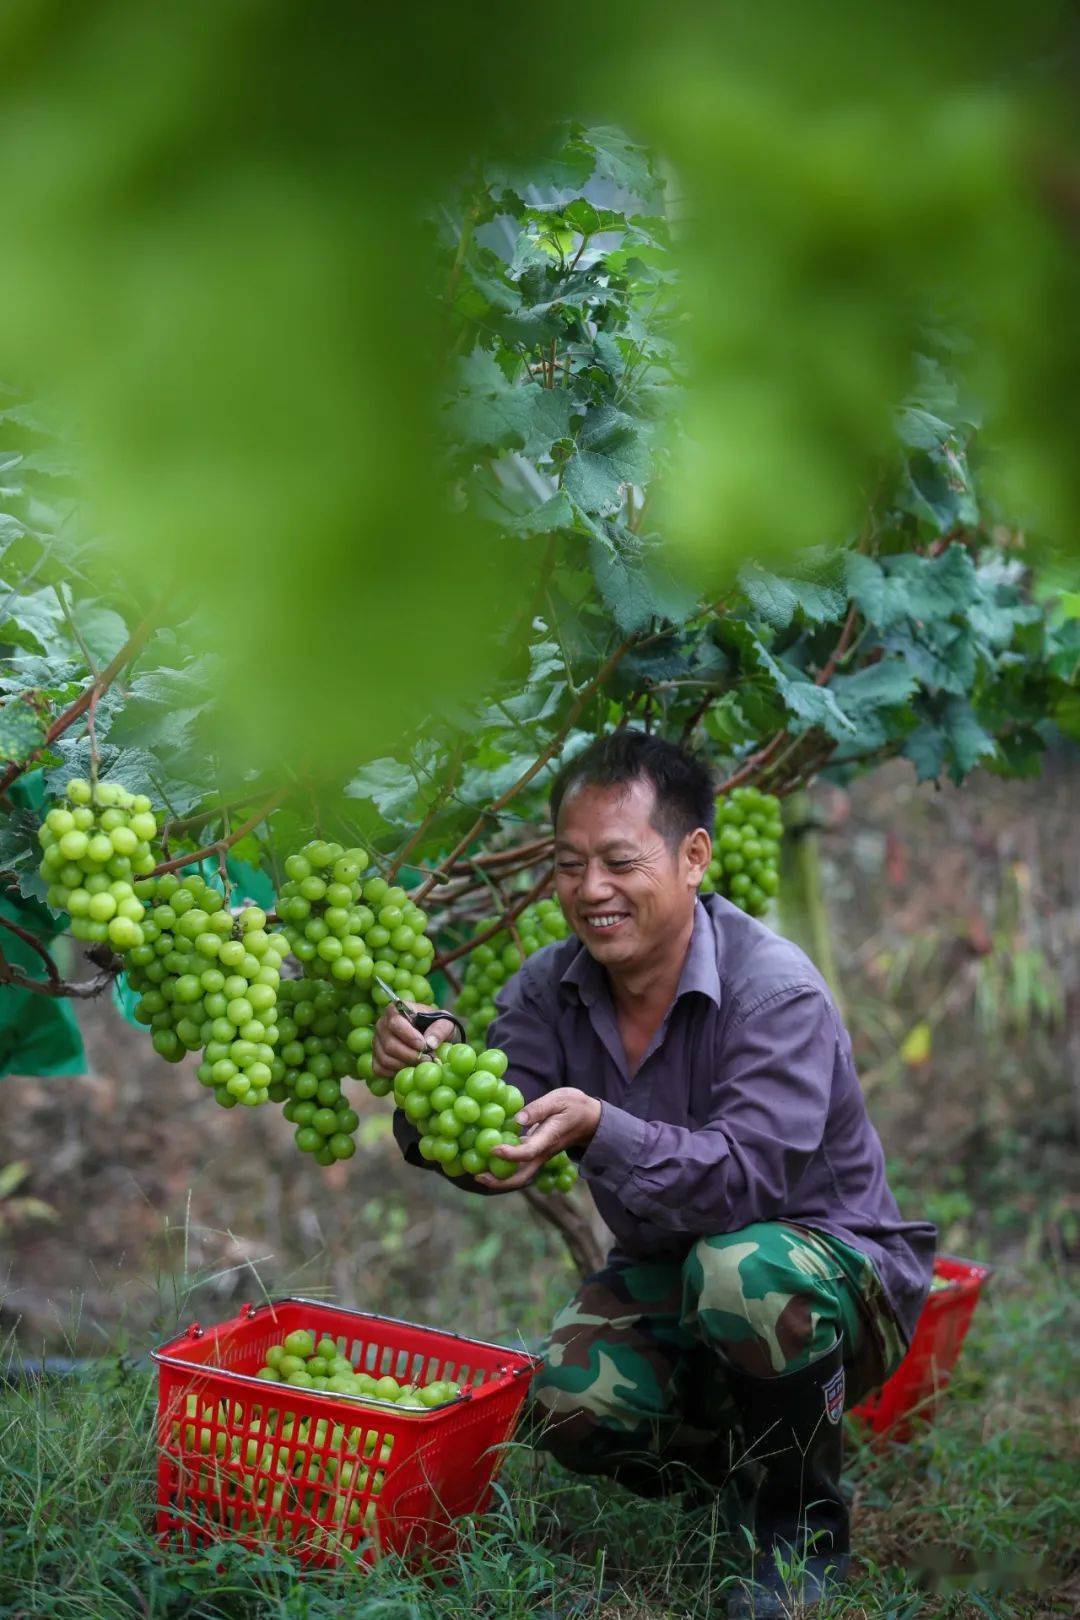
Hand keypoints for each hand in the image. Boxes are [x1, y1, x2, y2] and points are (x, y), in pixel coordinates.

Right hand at [372, 1002, 457, 1078]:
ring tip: (419, 1065)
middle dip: (409, 1055)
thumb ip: (440, 1030)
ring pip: (384, 1058)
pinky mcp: (376, 1056)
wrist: (432, 1035)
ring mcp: (377, 1041)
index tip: (423, 1045)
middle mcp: (382, 1024)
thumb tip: (429, 1043)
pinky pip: (379, 1069)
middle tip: (426, 1060)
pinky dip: (393, 1073)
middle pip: (389, 1044)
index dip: (409, 1036)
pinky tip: (407, 1070)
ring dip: (404, 1065)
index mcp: (397, 1009)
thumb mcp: (446, 1023)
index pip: (395, 1022)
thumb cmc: (437, 1025)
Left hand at [475, 1087, 601, 1191]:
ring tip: (477, 1173)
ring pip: (520, 1175)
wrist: (590, 1120)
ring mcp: (540, 1156)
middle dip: (500, 1181)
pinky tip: (488, 1159)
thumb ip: (539, 1108)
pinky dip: (503, 1167)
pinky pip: (520, 1166)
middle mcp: (543, 1153)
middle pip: (522, 1176)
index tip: (493, 1148)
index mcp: (549, 1139)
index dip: (510, 1154)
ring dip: (499, 1178)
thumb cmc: (574, 1106)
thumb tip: (518, 1118)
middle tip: (478, 1176)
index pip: (529, 1152)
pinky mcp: (536, 1153)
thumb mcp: (560, 1099)